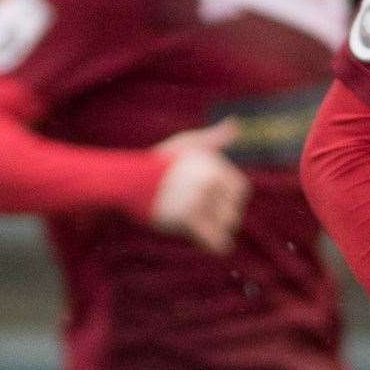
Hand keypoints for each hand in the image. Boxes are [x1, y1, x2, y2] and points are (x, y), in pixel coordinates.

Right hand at [150, 120, 249, 252]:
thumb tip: (234, 124)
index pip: (241, 191)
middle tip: (202, 215)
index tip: (214, 200)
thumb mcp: (187, 144)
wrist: (128, 181)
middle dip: (222, 216)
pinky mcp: (187, 219)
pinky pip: (216, 241)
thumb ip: (214, 138)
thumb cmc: (159, 163)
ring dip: (216, 230)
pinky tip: (208, 244)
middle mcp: (210, 181)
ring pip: (226, 226)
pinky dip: (214, 245)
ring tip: (199, 226)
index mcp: (214, 166)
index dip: (229, 198)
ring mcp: (199, 200)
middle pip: (234, 210)